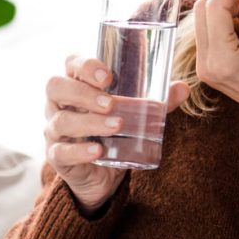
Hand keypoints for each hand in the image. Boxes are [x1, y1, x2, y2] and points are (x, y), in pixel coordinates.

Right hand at [44, 55, 190, 216]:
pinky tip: (98, 151)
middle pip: (56, 87)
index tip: (109, 76)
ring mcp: (55, 130)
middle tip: (111, 102)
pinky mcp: (57, 156)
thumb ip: (157, 102)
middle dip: (83, 92)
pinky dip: (80, 151)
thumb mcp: (134, 114)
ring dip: (90, 121)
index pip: (71, 63)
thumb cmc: (114, 131)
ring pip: (62, 120)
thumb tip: (184, 88)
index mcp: (77, 84)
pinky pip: (61, 152)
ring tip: (117, 125)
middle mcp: (59, 103)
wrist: (100, 174)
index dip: (85, 65)